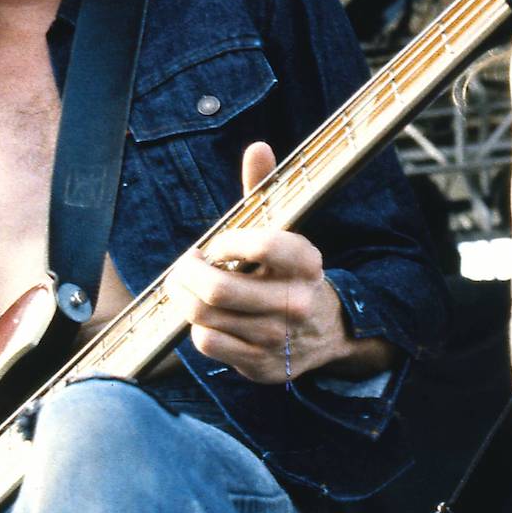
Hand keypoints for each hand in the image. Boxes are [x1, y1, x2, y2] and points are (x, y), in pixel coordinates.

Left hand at [166, 141, 345, 384]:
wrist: (328, 331)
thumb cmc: (289, 272)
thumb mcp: (285, 232)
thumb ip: (265, 190)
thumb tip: (257, 147)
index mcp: (308, 264)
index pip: (264, 245)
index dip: (227, 242)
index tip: (215, 244)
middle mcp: (297, 303)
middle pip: (219, 290)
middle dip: (187, 274)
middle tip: (183, 267)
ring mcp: (278, 338)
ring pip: (206, 317)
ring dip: (183, 298)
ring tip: (183, 287)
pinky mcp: (261, 365)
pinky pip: (208, 343)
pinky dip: (197, 327)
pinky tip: (204, 317)